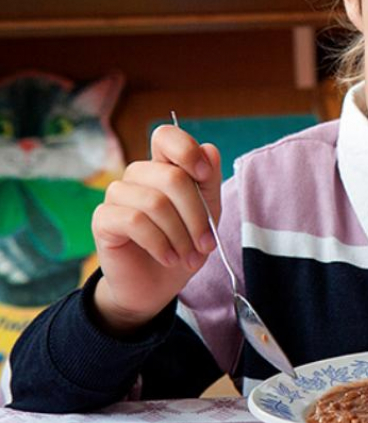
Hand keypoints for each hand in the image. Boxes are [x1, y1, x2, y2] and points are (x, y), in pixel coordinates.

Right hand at [91, 125, 221, 334]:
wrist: (156, 285)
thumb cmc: (182, 244)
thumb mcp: (207, 213)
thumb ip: (209, 181)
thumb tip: (209, 149)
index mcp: (164, 167)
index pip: (166, 136)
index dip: (186, 150)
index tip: (203, 176)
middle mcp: (138, 176)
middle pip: (171, 176)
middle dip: (196, 215)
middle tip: (206, 244)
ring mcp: (118, 195)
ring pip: (155, 202)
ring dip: (180, 235)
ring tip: (189, 257)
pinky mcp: (103, 219)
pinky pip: (135, 221)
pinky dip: (159, 243)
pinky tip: (168, 258)